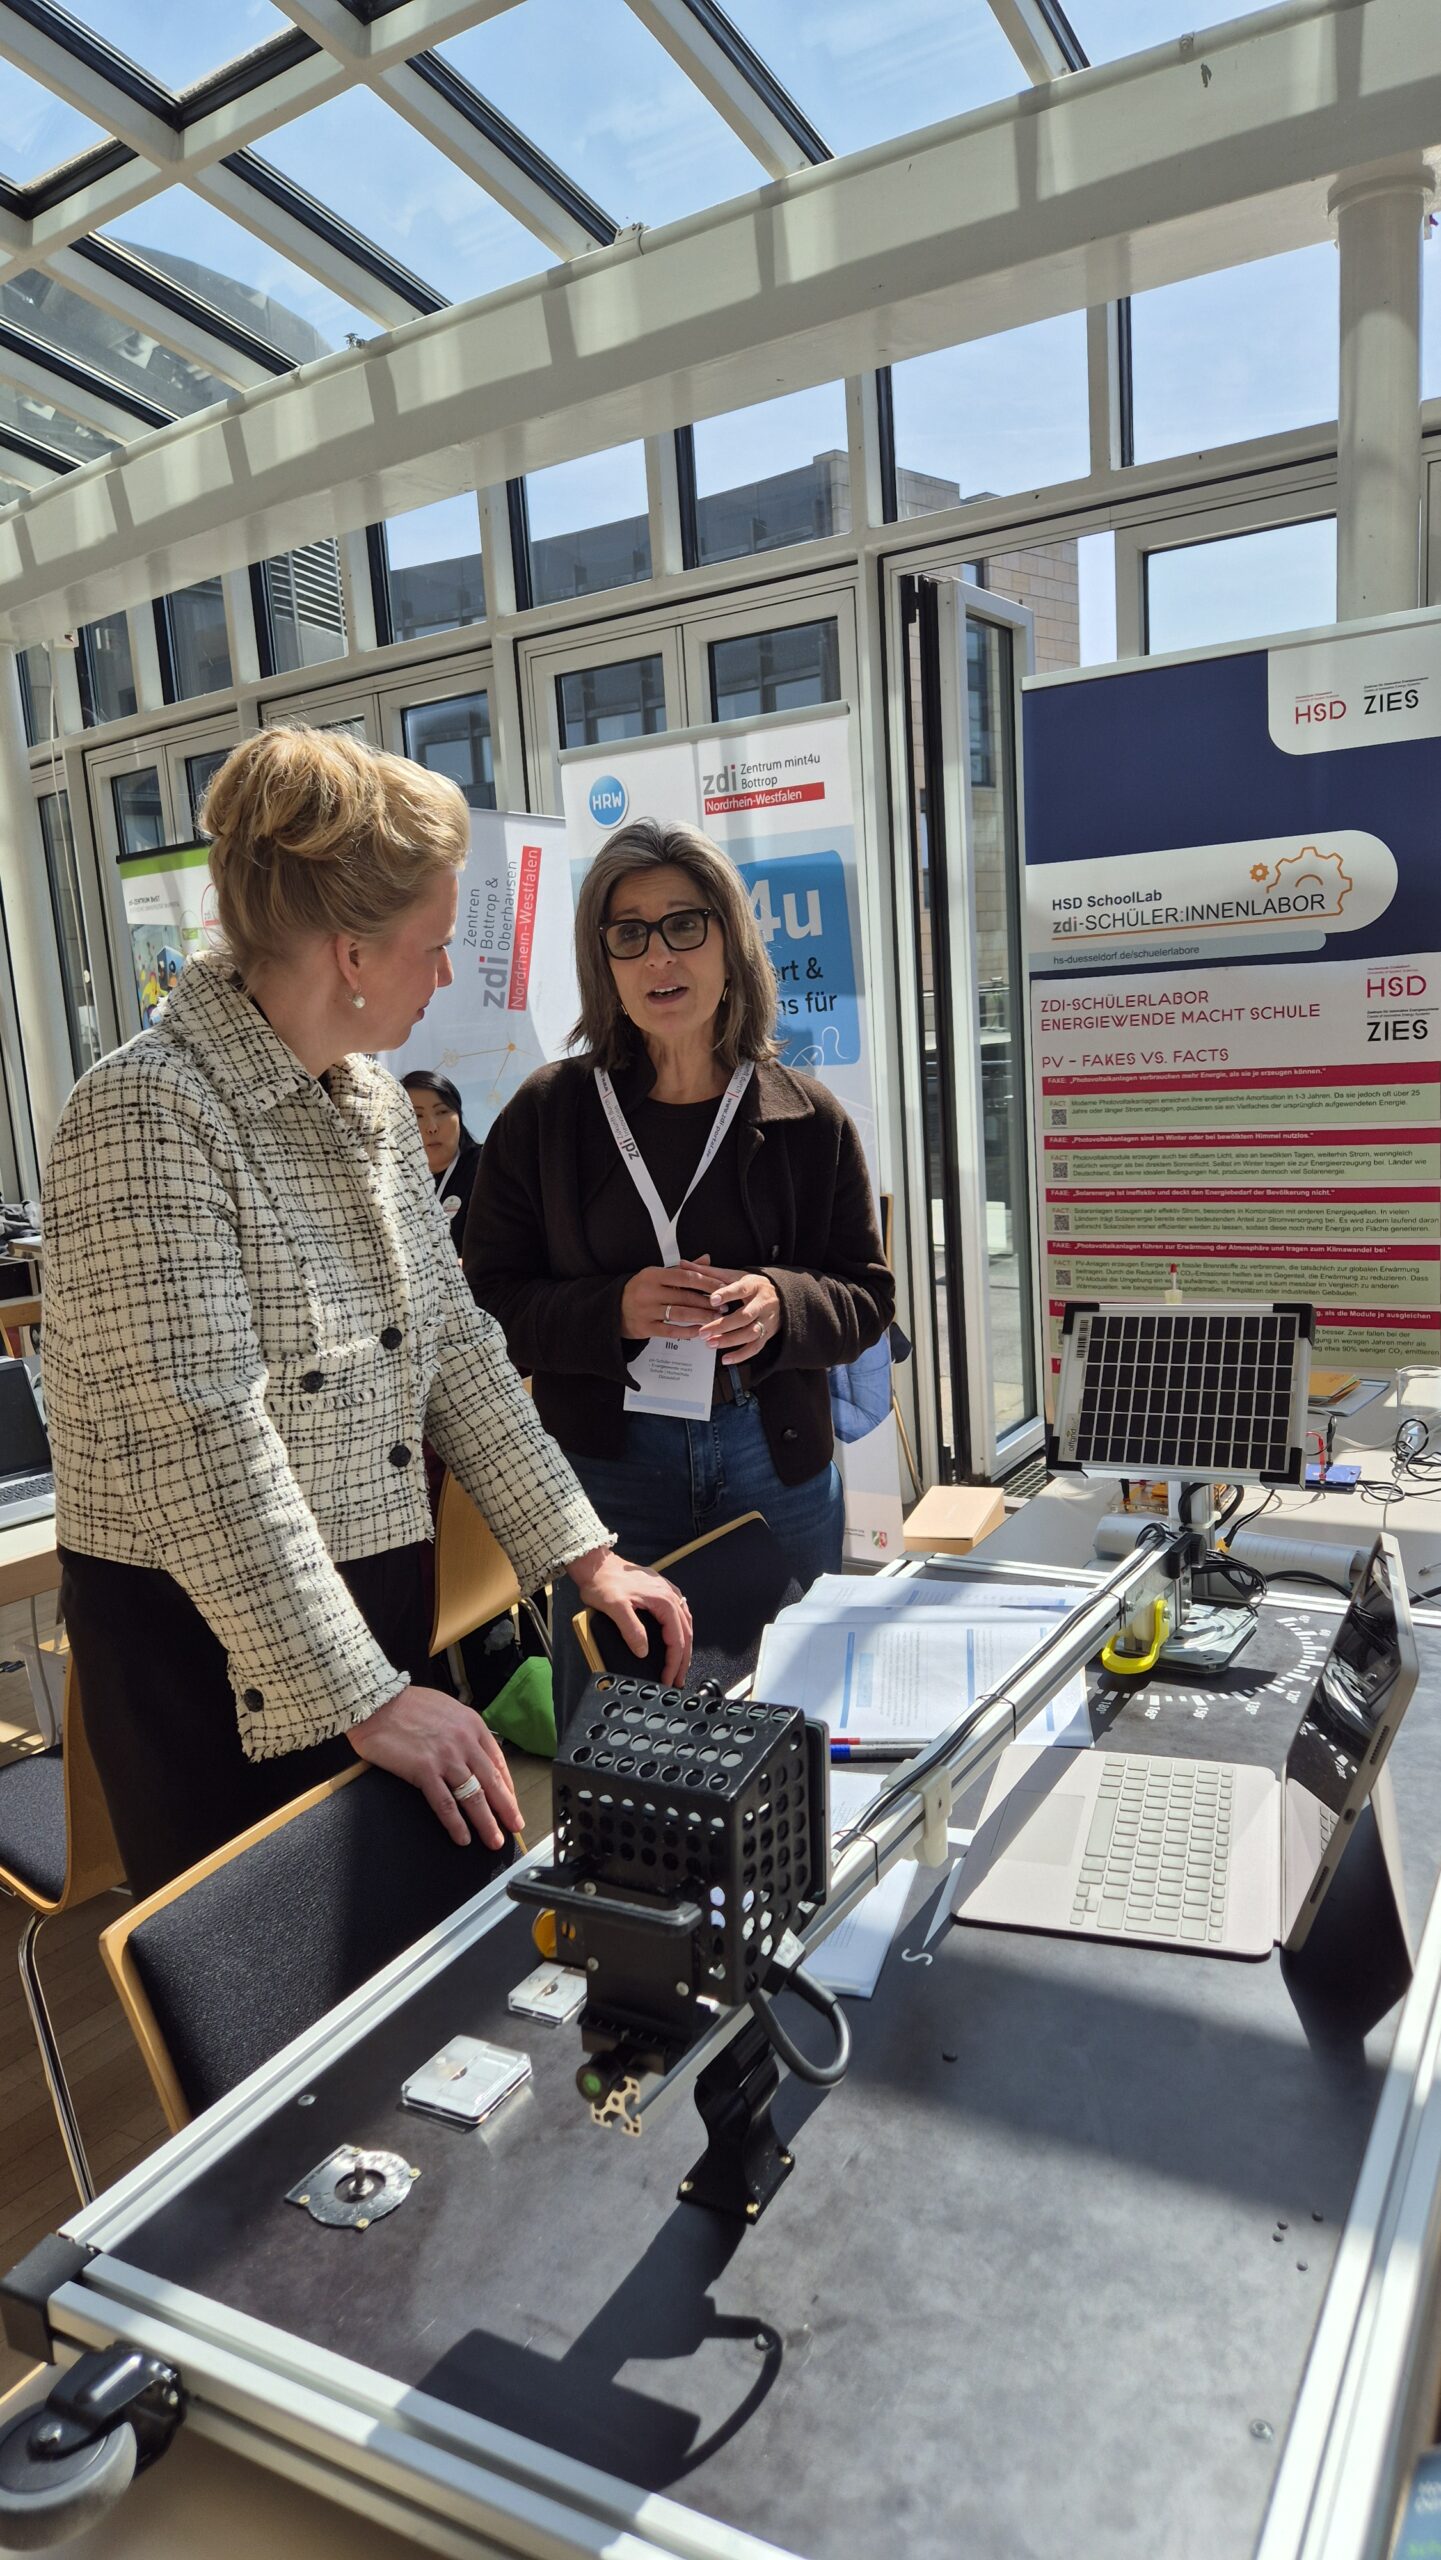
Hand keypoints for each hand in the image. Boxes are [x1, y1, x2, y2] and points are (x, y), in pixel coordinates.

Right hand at [348, 1684, 521, 1848]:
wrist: (377, 1702)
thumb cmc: (408, 1704)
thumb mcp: (448, 1709)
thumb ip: (463, 1730)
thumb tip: (473, 1753)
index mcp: (473, 1725)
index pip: (498, 1762)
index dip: (507, 1787)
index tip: (511, 1803)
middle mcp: (464, 1742)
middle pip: (492, 1783)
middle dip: (506, 1809)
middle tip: (515, 1827)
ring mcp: (446, 1757)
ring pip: (473, 1797)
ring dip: (486, 1823)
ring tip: (494, 1840)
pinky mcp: (424, 1770)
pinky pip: (445, 1803)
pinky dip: (456, 1823)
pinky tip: (462, 1837)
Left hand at [569, 1548, 692, 1687]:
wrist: (597, 1565)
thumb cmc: (603, 1583)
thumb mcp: (615, 1608)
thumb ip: (631, 1630)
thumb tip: (643, 1651)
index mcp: (663, 1601)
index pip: (676, 1639)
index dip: (673, 1663)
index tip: (668, 1679)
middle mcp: (670, 1596)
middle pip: (685, 1633)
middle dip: (682, 1660)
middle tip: (677, 1680)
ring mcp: (667, 1592)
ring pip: (685, 1624)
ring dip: (683, 1646)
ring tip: (679, 1664)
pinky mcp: (660, 1591)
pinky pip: (679, 1614)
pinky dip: (681, 1630)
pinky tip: (677, 1636)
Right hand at [620, 1262, 717, 1340]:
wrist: (613, 1308)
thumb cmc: (640, 1290)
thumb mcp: (658, 1275)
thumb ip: (683, 1270)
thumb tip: (706, 1259)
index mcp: (653, 1275)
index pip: (685, 1277)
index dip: (706, 1282)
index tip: (721, 1287)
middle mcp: (648, 1291)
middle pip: (685, 1296)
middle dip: (708, 1302)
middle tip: (723, 1305)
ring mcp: (646, 1310)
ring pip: (680, 1314)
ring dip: (701, 1317)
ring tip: (716, 1318)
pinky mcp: (645, 1327)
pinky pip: (671, 1330)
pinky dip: (688, 1331)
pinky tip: (699, 1331)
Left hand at [697, 1265, 782, 1365]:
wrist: (782, 1297)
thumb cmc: (752, 1286)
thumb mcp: (734, 1275)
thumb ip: (709, 1272)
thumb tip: (684, 1264)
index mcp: (754, 1285)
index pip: (741, 1288)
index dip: (727, 1294)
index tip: (712, 1298)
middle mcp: (762, 1303)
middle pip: (744, 1316)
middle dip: (723, 1325)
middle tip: (703, 1331)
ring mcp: (766, 1320)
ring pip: (750, 1333)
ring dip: (729, 1341)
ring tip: (710, 1344)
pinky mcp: (767, 1334)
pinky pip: (755, 1347)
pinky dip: (741, 1355)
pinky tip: (726, 1358)